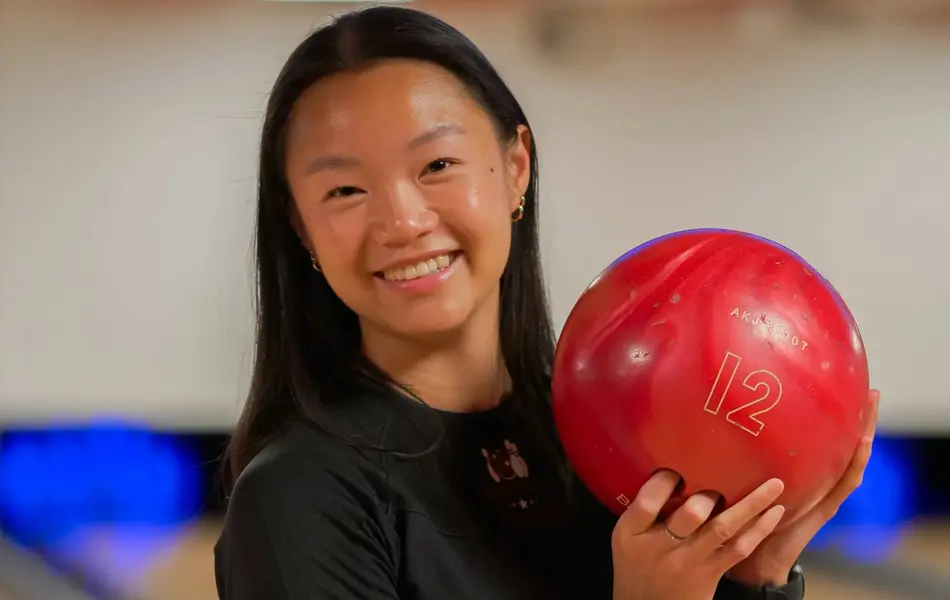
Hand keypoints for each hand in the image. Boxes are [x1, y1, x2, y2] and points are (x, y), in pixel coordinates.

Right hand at [611, 470, 785, 599]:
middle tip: (729, 473)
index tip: (678, 468)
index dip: (665, 481)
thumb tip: (674, 471)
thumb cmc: (635, 563)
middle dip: (712, 492)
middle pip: (691, 514)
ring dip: (751, 505)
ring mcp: (689, 561)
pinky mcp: (711, 573)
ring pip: (723, 528)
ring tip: (774, 485)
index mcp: (632, 533)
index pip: (649, 501)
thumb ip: (643, 509)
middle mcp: (662, 547)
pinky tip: (774, 513)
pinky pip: (738, 549)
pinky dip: (759, 530)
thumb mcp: (626, 536)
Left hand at [727, 388, 880, 586]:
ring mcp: (823, 493)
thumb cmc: (739, 512)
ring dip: (864, 434)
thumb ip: (737, 451)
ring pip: (851, 460)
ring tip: (871, 408)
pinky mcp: (823, 509)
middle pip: (843, 444)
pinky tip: (861, 444)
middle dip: (858, 418)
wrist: (751, 555)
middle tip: (870, 391)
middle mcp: (817, 480)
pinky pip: (843, 484)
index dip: (833, 416)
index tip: (840, 385)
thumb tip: (713, 413)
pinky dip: (854, 464)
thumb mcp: (740, 474)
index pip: (821, 438)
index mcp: (800, 471)